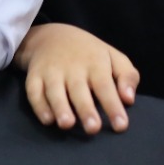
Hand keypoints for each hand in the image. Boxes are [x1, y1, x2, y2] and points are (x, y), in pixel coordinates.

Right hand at [14, 23, 138, 134]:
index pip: (105, 85)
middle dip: (86, 109)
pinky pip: (34, 91)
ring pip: (55, 90)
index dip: (113, 106)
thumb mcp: (113, 57)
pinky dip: (39, 106)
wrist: (52, 36)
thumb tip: (129, 99)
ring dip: (60, 107)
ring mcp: (52, 71)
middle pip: (79, 89)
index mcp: (95, 62)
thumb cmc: (89, 53)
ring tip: (67, 124)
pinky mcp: (34, 76)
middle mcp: (73, 67)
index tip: (121, 125)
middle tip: (93, 128)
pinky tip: (48, 120)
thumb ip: (127, 76)